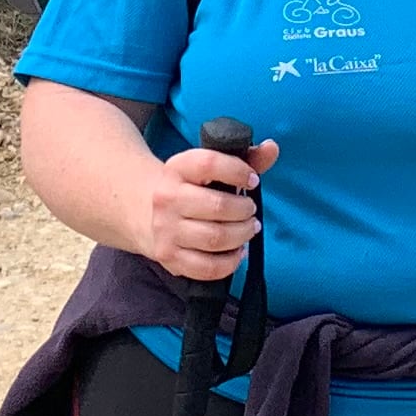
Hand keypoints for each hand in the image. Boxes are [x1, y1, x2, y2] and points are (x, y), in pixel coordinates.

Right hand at [137, 136, 278, 282]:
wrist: (143, 211)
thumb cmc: (189, 187)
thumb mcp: (209, 167)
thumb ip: (245, 158)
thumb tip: (272, 148)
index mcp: (177, 169)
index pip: (209, 164)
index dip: (238, 171)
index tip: (253, 180)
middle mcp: (166, 199)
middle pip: (218, 207)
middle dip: (245, 210)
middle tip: (250, 210)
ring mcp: (166, 230)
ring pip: (215, 238)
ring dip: (242, 235)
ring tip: (249, 228)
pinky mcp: (169, 257)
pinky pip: (207, 267)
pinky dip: (230, 262)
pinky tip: (238, 251)